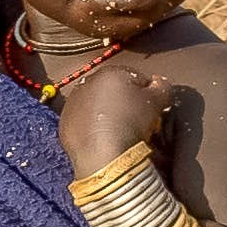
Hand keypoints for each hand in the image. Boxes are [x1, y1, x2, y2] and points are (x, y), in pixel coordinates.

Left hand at [58, 53, 174, 182]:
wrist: (103, 153)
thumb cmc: (133, 122)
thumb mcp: (158, 100)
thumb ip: (162, 85)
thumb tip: (159, 82)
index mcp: (110, 72)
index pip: (134, 77)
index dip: (145, 92)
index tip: (150, 107)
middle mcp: (86, 84)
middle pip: (112, 90)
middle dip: (124, 101)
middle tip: (135, 119)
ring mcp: (71, 104)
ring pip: (95, 105)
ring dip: (106, 113)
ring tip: (118, 130)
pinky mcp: (63, 124)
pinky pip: (82, 122)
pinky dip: (91, 127)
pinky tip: (102, 138)